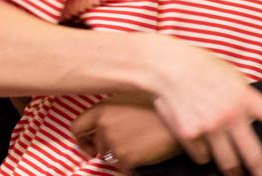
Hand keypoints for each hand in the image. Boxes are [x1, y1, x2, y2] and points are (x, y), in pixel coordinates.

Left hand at [72, 93, 189, 170]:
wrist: (183, 111)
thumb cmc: (162, 100)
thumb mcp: (133, 94)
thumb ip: (115, 107)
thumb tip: (107, 120)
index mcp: (103, 108)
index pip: (78, 127)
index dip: (82, 139)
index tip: (89, 145)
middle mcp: (104, 125)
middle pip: (99, 145)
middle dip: (111, 147)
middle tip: (133, 140)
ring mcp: (114, 142)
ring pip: (115, 157)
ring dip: (128, 153)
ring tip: (147, 139)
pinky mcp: (126, 158)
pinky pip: (128, 167)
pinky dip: (139, 162)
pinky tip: (152, 148)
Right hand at [148, 39, 261, 175]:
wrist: (167, 67)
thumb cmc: (201, 68)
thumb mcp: (232, 77)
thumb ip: (245, 100)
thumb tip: (253, 119)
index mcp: (246, 98)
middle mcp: (231, 115)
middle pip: (254, 158)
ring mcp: (210, 128)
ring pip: (228, 163)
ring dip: (230, 165)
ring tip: (231, 163)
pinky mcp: (190, 136)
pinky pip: (202, 157)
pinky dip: (203, 152)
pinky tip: (198, 136)